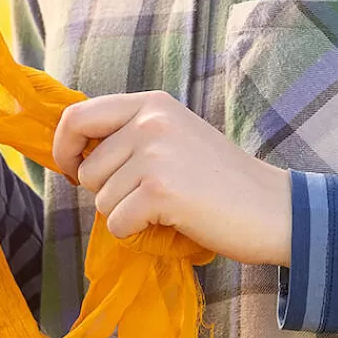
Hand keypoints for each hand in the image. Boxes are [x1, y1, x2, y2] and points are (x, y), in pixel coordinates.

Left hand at [53, 90, 291, 267]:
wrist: (274, 208)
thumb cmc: (222, 181)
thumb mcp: (175, 137)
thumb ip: (130, 135)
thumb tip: (71, 154)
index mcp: (152, 104)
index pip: (77, 117)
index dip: (64, 148)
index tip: (70, 169)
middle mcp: (150, 121)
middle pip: (86, 169)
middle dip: (107, 192)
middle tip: (148, 196)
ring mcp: (155, 154)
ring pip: (100, 200)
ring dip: (127, 214)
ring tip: (169, 207)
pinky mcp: (159, 191)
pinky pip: (117, 223)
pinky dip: (138, 233)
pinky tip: (172, 222)